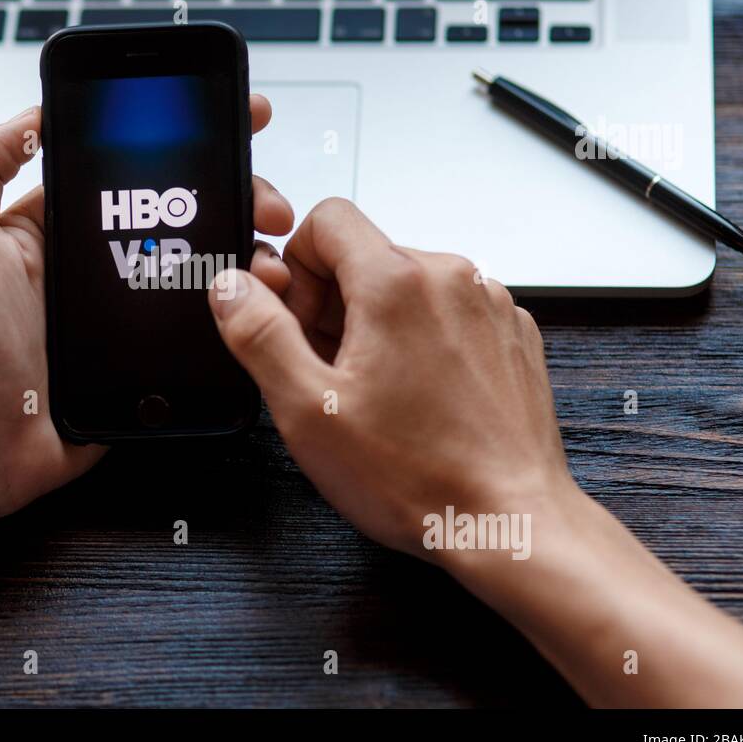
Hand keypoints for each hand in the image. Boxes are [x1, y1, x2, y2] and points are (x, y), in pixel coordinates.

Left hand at [0, 96, 293, 528]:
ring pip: (205, 267)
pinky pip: (205, 328)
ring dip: (248, 252)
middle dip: (237, 194)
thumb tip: (33, 112)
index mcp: (58, 227)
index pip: (133, 168)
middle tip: (268, 203)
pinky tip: (262, 300)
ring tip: (270, 256)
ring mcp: (128, 312)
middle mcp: (97, 263)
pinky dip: (239, 311)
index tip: (238, 118)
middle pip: (184, 213)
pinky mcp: (149, 359)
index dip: (187, 139)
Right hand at [206, 198, 575, 558]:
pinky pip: (449, 311)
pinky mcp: (511, 334)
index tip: (296, 321)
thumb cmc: (419, 476)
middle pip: (366, 253)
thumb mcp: (307, 410)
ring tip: (374, 392)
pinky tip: (417, 397)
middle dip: (332, 300)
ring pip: (408, 282)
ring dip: (377, 322)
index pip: (327, 218)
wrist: (510, 523)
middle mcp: (452, 277)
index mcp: (397, 282)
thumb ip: (259, 334)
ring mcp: (489, 304)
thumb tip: (231, 287)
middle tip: (327, 370)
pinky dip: (423, 339)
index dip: (294, 267)